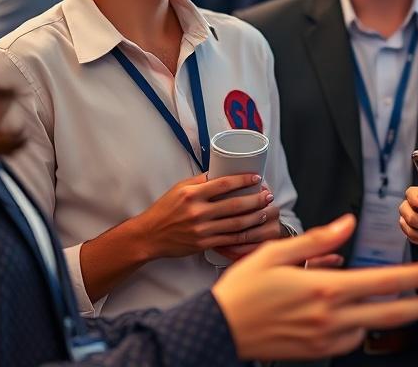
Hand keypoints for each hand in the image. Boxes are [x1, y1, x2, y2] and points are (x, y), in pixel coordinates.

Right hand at [133, 173, 279, 259]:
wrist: (149, 235)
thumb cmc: (165, 209)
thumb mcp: (180, 188)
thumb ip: (201, 181)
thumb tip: (222, 172)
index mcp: (192, 194)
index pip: (224, 184)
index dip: (243, 180)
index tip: (257, 177)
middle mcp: (198, 212)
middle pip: (235, 205)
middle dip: (255, 200)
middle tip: (268, 195)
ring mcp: (201, 230)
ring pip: (235, 224)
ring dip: (254, 217)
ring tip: (265, 211)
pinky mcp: (203, 244)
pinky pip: (228, 240)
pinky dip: (244, 236)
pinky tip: (254, 231)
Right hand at [212, 215, 417, 360]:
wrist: (219, 329)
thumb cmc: (244, 288)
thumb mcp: (278, 252)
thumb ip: (319, 238)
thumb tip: (349, 223)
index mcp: (325, 289)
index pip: (384, 282)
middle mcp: (330, 318)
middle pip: (390, 313)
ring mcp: (325, 339)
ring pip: (369, 326)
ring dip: (386, 312)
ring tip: (397, 296)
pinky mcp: (317, 352)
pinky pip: (348, 337)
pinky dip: (354, 322)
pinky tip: (347, 308)